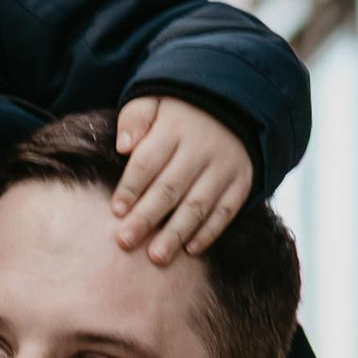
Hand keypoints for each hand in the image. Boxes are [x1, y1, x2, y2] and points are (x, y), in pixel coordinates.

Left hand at [113, 98, 253, 261]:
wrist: (233, 106)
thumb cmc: (177, 113)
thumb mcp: (153, 101)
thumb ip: (135, 119)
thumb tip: (124, 146)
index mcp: (174, 128)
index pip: (148, 161)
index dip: (131, 187)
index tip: (116, 211)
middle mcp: (201, 149)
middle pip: (170, 188)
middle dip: (146, 217)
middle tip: (125, 241)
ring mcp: (224, 166)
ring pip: (198, 204)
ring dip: (176, 233)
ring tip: (156, 256)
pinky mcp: (241, 181)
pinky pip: (226, 211)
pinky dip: (210, 232)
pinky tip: (190, 250)